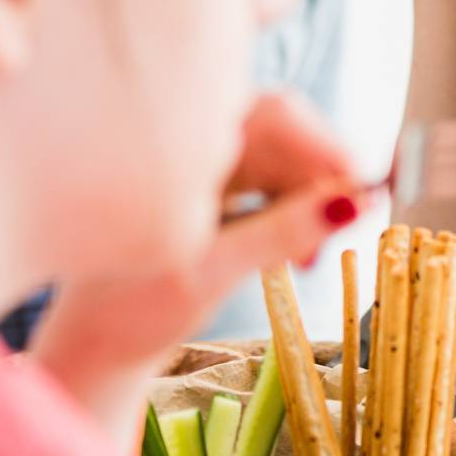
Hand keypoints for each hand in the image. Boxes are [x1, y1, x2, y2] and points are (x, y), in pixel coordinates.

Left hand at [31, 95, 360, 412]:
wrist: (93, 338)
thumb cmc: (132, 310)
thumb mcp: (211, 273)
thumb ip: (281, 233)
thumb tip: (352, 203)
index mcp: (173, 149)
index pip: (277, 117)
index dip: (328, 151)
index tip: (361, 199)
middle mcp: (186, 141)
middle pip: (285, 132)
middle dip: (321, 183)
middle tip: (330, 244)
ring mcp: (197, 161)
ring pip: (281, 157)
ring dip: (308, 200)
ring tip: (302, 258)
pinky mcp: (206, 183)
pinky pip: (267, 176)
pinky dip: (288, 208)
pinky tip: (286, 248)